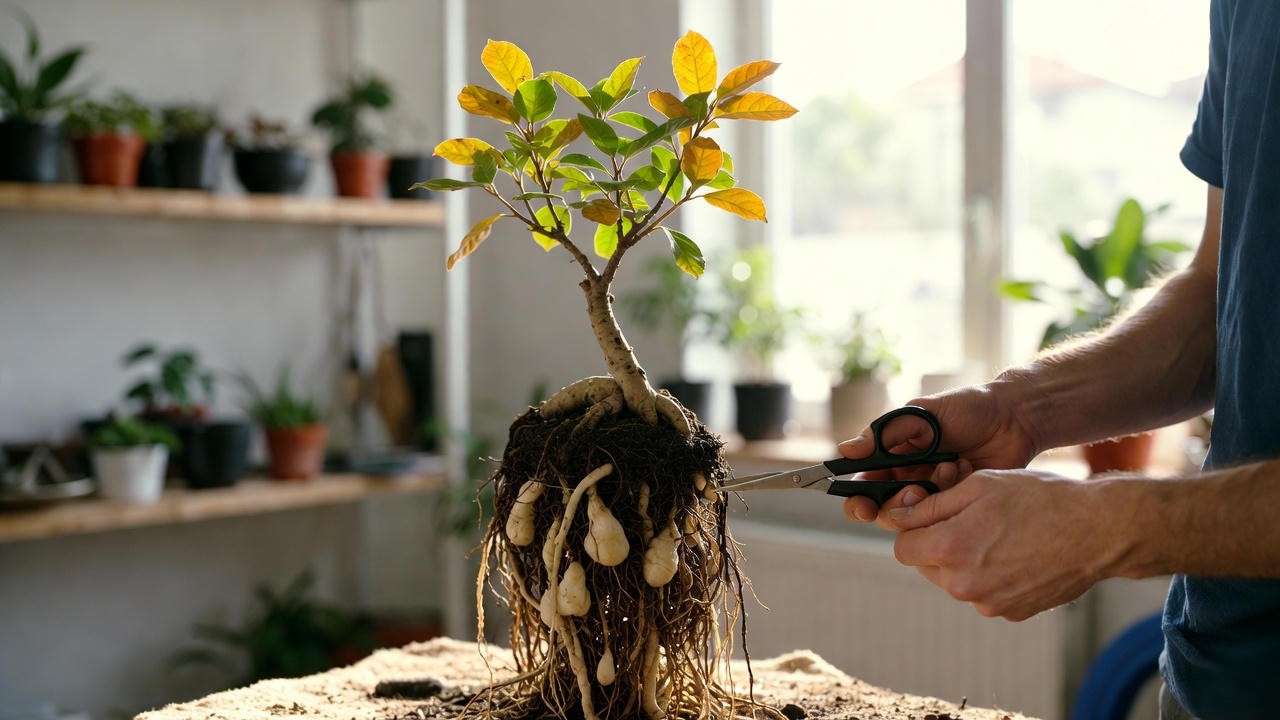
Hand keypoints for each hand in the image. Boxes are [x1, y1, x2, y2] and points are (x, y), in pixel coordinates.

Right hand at [840, 380, 1039, 525]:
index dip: (857, 501)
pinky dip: (952, 492)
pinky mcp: (959, 505)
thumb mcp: (920, 414)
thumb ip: (883, 435)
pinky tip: (965, 469)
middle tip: (914, 492)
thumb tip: (844, 450)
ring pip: (915, 517)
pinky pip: (945, 514)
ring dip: (928, 495)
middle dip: (895, 506)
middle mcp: (909, 479)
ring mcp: (935, 494)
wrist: (1014, 417)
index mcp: (892, 458)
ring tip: (949, 467)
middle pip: (885, 510)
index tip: (863, 506)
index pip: (863, 486)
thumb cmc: (965, 408)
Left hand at [886, 468, 1125, 620]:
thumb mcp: (979, 486)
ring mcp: (988, 603)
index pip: (903, 549)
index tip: (931, 515)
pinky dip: (990, 576)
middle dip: (938, 544)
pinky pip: (983, 593)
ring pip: (955, 580)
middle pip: (927, 566)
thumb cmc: (1038, 498)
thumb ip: (931, 505)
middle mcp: (964, 585)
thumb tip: (895, 516)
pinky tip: (1016, 554)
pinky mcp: (1010, 612)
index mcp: (950, 549)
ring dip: (964, 560)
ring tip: (999, 535)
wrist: (1097, 531)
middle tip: (970, 520)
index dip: (913, 529)